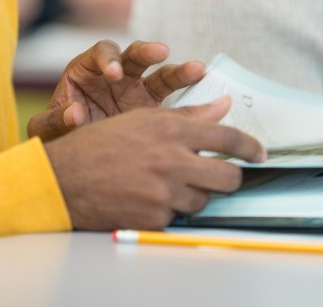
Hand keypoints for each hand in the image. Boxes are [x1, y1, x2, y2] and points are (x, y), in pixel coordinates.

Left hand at [27, 39, 205, 141]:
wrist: (73, 160)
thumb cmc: (57, 135)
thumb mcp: (46, 129)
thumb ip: (54, 120)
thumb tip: (74, 114)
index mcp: (88, 70)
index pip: (102, 53)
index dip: (109, 59)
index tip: (115, 73)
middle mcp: (118, 75)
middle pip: (136, 55)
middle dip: (148, 52)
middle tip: (160, 53)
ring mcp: (138, 92)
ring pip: (161, 75)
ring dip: (178, 72)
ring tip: (197, 70)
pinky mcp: (153, 112)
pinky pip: (174, 104)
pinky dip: (188, 102)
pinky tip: (208, 102)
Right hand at [44, 97, 266, 229]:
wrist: (63, 178)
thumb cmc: (100, 144)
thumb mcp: (143, 119)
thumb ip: (187, 115)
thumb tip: (222, 106)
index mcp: (171, 129)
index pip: (227, 138)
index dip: (250, 147)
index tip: (259, 153)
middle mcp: (172, 159)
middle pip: (227, 176)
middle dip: (231, 177)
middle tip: (224, 175)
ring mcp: (164, 191)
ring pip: (204, 198)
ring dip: (195, 193)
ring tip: (170, 183)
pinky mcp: (155, 217)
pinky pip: (178, 216)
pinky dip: (170, 209)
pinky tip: (150, 197)